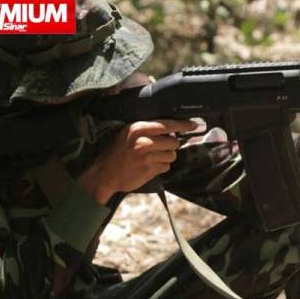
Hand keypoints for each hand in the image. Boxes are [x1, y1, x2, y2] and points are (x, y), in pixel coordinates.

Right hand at [78, 119, 196, 203]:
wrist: (105, 174)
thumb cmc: (117, 152)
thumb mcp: (128, 134)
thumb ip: (147, 129)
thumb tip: (171, 130)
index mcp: (138, 128)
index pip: (167, 124)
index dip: (183, 125)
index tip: (194, 125)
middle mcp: (144, 141)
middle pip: (173, 142)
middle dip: (170, 146)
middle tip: (158, 149)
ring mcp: (147, 156)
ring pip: (171, 155)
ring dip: (165, 158)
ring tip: (151, 159)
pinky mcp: (150, 170)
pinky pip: (166, 167)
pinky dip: (161, 167)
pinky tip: (149, 167)